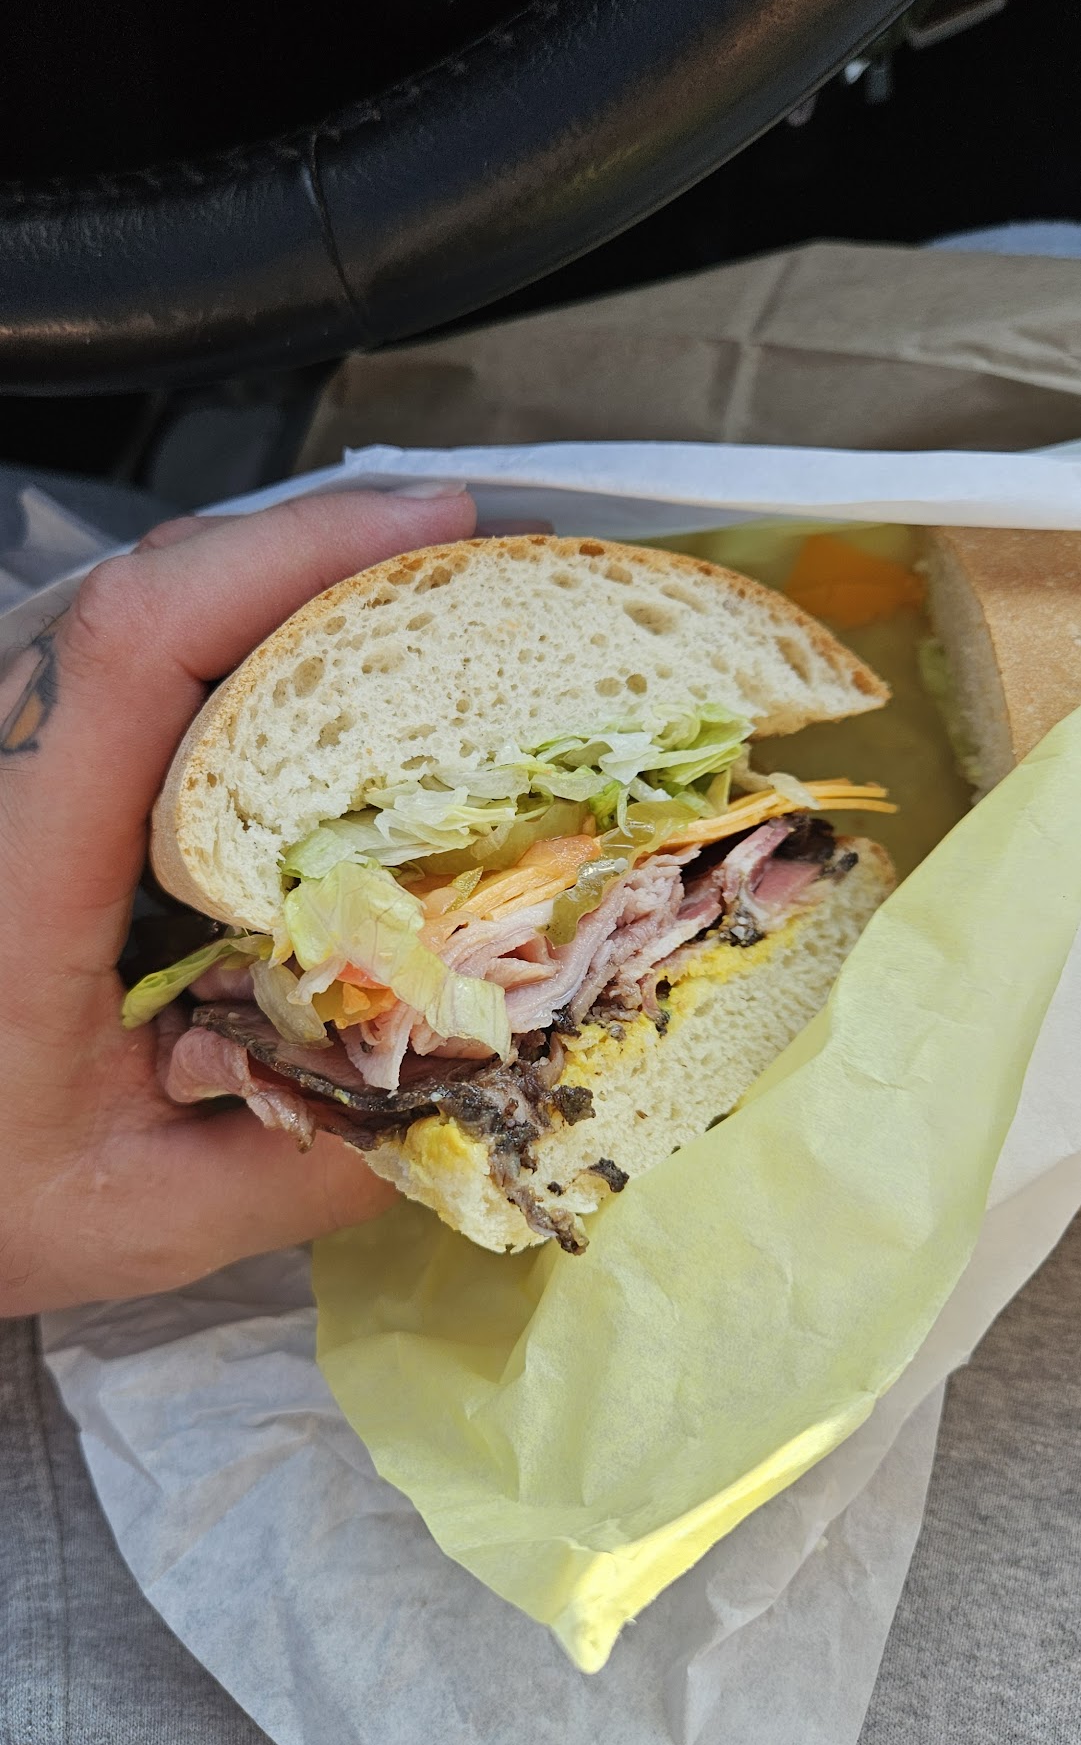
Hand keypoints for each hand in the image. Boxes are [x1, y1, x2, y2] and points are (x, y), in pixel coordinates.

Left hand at [0, 486, 476, 1315]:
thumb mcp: (142, 1215)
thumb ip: (311, 1159)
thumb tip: (491, 1076)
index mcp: (23, 869)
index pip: (140, 645)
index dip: (287, 553)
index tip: (432, 529)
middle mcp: (4, 784)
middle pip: (149, 590)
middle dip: (315, 543)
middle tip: (466, 548)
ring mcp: (6, 769)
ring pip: (135, 610)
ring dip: (277, 577)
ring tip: (414, 584)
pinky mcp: (23, 783)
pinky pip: (128, 664)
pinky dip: (234, 632)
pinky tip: (319, 661)